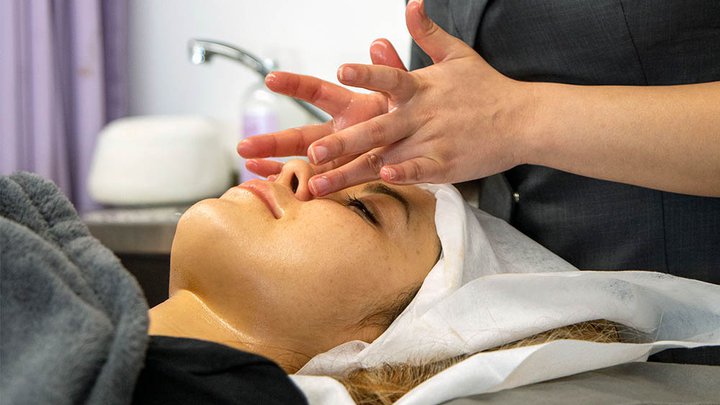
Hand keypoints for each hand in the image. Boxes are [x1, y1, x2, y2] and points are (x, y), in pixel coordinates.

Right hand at [236, 40, 407, 182]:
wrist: (432, 141)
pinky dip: (295, 186)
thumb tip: (380, 44)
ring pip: (301, 161)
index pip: (317, 92)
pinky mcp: (347, 178)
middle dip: (272, 141)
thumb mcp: (407, 91)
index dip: (295, 86)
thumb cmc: (416, 114)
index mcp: (351, 106)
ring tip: (248, 165)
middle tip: (244, 145)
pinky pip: (317, 184)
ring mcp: (340, 157)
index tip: (272, 79)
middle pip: (300, 135)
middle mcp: (339, 132)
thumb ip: (392, 70)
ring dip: (275, 164)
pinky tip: (269, 184)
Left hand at [300, 0, 537, 195]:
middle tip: (313, 150)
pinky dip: (402, 176)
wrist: (523, 119)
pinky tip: (382, 180)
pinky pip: (419, 172)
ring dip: (353, 171)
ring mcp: (433, 142)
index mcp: (420, 88)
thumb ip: (428, 33)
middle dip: (344, 141)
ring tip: (322, 182)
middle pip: (377, 128)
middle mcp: (421, 115)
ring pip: (386, 158)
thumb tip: (412, 4)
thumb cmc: (486, 88)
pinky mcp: (446, 165)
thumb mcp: (457, 54)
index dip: (366, 73)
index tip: (340, 69)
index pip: (389, 78)